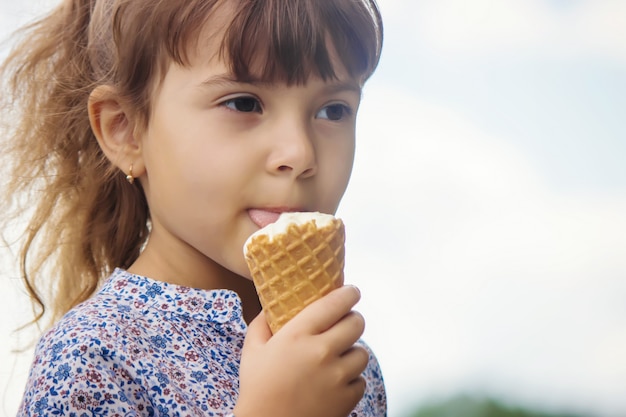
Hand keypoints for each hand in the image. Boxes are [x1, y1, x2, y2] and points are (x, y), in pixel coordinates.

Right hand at [234, 286, 367, 416]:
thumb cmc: (257, 390)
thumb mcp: (252, 351)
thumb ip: (262, 323)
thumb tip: (272, 304)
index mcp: (298, 335)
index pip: (335, 303)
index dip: (349, 293)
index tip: (351, 291)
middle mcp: (321, 352)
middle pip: (356, 323)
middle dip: (352, 320)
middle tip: (344, 323)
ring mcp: (337, 377)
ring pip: (361, 352)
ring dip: (351, 352)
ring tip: (336, 358)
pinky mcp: (347, 398)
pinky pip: (360, 380)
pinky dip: (350, 380)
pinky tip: (333, 382)